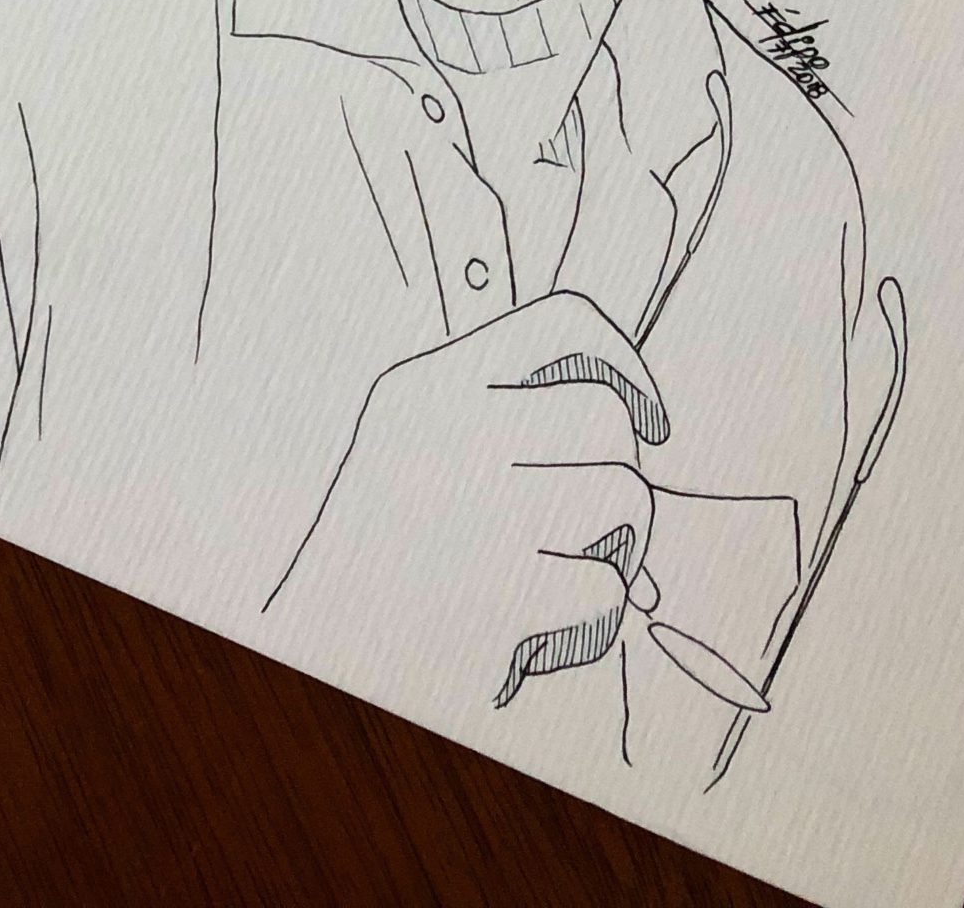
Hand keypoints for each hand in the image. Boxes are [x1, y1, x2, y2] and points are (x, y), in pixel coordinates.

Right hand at [261, 291, 667, 725]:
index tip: (649, 420)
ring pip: (626, 499)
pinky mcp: (503, 598)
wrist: (314, 640)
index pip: (563, 322)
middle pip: (607, 420)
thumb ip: (504, 407)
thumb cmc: (384, 537)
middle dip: (620, 474)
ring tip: (563, 571)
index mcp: (431, 384)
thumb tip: (635, 418)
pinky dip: (593, 620)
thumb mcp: (414, 435)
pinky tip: (543, 628)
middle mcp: (454, 433)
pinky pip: (607, 592)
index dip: (626, 363)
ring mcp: (480, 513)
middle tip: (586, 525)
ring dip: (619, 547)